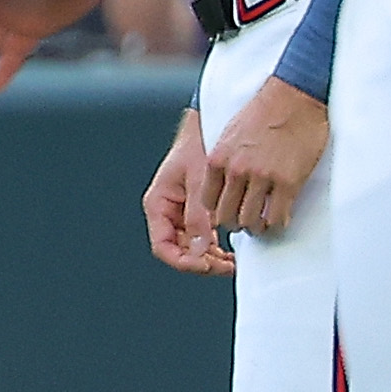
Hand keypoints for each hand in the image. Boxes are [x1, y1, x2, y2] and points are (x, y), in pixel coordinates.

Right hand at [143, 108, 232, 275]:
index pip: (163, 246)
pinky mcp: (195, 211)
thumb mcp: (200, 182)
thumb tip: (199, 250)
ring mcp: (181, 213)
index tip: (206, 265)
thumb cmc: (199, 145)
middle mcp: (166, 212)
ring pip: (191, 247)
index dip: (183, 261)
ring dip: (209, 257)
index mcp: (158, 204)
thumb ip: (198, 217)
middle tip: (227, 266)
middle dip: (201, 262)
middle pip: (178, 250)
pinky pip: (202, 237)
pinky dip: (214, 247)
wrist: (211, 125)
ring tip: (232, 260)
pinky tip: (230, 249)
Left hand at [202, 80, 327, 236]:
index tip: (228, 213)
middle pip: (226, 217)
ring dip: (257, 227)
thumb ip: (223, 162)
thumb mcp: (228, 136)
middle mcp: (236, 171)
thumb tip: (222, 187)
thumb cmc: (262, 113)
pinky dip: (277, 224)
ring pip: (250, 221)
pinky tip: (280, 219)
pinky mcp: (288, 182)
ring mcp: (262, 178)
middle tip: (246, 224)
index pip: (207, 202)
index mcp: (217, 160)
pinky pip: (277, 217)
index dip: (218, 212)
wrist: (293, 96)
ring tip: (263, 224)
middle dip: (235, 224)